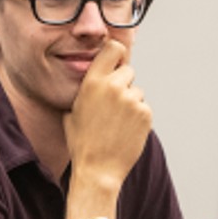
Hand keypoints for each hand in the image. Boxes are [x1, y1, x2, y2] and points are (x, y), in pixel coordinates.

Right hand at [62, 39, 150, 187]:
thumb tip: (94, 78)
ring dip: (130, 102)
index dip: (116, 55)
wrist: (97, 169)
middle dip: (122, 83)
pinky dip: (137, 117)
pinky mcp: (145, 113)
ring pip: (137, 91)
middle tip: (113, 105)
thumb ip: (85, 90)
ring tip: (117, 123)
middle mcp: (114, 87)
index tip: (115, 63)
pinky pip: (144, 107)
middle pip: (128, 70)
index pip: (113, 48)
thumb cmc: (82, 143)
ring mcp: (132, 100)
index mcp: (92, 82)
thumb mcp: (72, 111)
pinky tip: (125, 131)